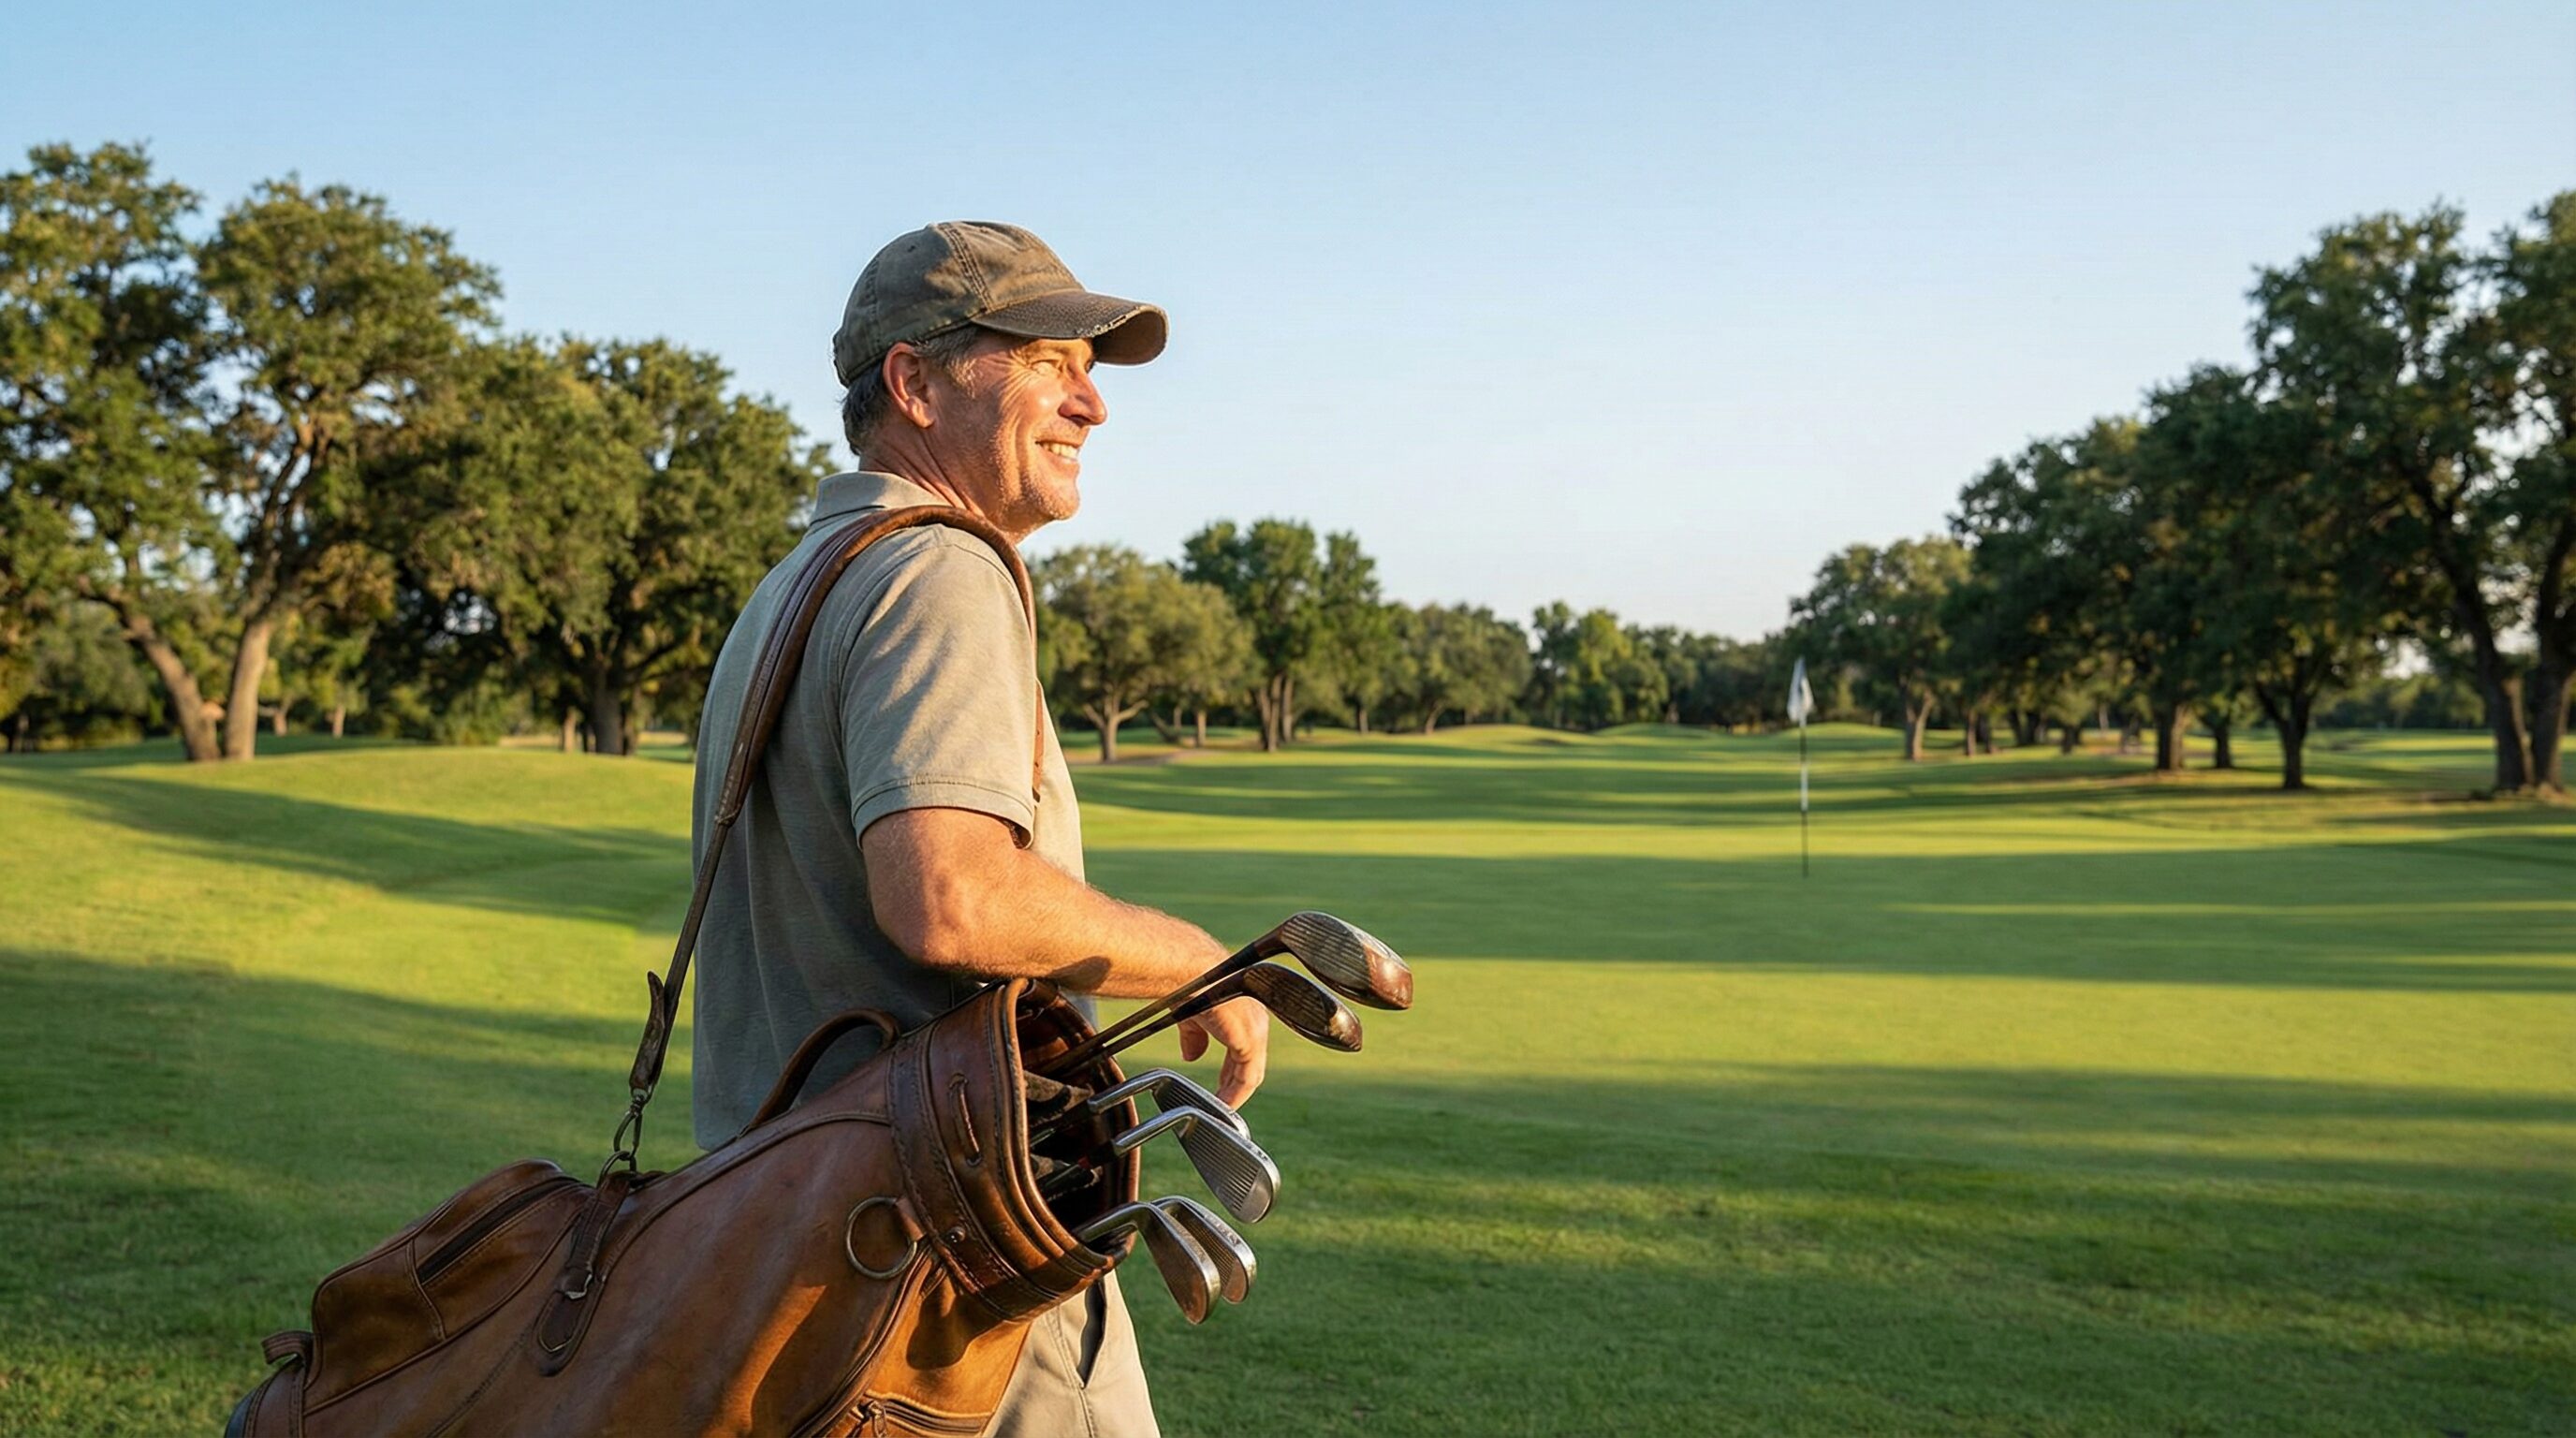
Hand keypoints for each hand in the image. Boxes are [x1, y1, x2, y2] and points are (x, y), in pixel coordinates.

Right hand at [1175, 995, 1269, 1109]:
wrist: (1189, 973)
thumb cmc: (1189, 985)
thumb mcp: (1194, 1016)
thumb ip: (1196, 1037)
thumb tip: (1191, 1057)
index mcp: (1246, 1012)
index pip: (1246, 1049)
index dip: (1232, 1070)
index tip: (1221, 1085)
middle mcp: (1256, 1022)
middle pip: (1251, 1064)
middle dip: (1235, 1085)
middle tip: (1222, 1103)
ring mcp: (1255, 1031)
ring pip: (1251, 1073)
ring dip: (1236, 1094)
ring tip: (1222, 1109)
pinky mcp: (1249, 1041)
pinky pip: (1247, 1077)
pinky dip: (1236, 1094)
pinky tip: (1224, 1105)